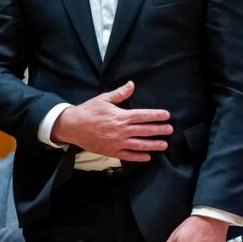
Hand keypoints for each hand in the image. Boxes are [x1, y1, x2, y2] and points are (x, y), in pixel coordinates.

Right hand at [50, 81, 171, 160]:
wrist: (72, 126)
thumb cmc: (88, 111)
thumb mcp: (104, 99)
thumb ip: (120, 93)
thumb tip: (132, 84)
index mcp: (120, 116)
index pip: (143, 116)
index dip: (156, 115)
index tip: (166, 115)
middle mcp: (121, 130)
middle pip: (144, 130)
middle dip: (159, 130)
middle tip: (170, 130)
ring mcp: (117, 143)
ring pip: (139, 145)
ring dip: (153, 145)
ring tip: (164, 145)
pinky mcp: (111, 152)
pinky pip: (128, 156)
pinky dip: (138, 157)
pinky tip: (147, 157)